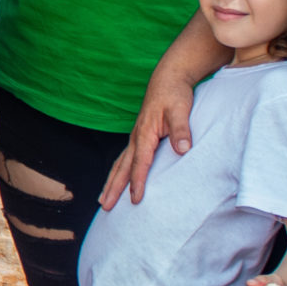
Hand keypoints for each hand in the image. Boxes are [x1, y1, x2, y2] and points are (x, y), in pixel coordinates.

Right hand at [101, 78, 196, 209]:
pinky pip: (125, 159)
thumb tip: (184, 149)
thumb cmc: (174, 95)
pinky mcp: (139, 138)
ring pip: (119, 164)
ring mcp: (135, 138)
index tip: (135, 199)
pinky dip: (118, 173)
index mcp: (145, 133)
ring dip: (111, 182)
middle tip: (105, 206)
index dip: (137, 181)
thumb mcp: (180, 110)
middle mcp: (136, 138)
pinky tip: (116, 181)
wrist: (168, 80)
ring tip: (102, 199)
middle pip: (122, 167)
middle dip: (113, 188)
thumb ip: (181, 130)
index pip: (140, 162)